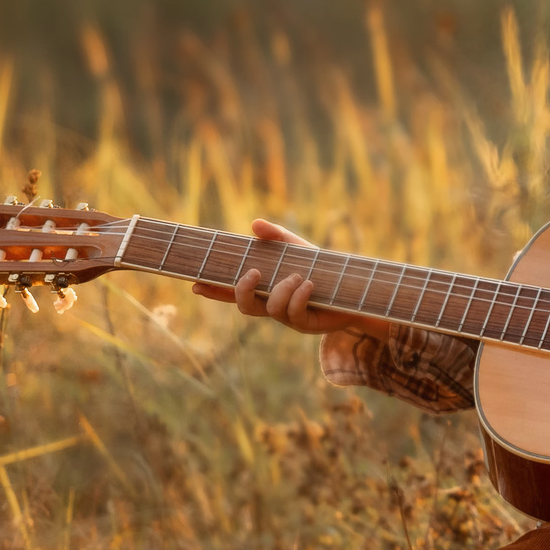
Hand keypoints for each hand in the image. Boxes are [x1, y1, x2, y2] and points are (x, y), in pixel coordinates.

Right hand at [192, 218, 378, 337]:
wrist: (355, 289)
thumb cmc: (322, 268)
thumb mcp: (297, 247)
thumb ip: (276, 236)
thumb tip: (253, 224)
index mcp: (265, 288)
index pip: (233, 292)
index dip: (214, 290)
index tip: (195, 284)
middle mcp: (272, 305)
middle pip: (244, 306)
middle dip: (243, 291)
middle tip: (253, 273)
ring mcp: (288, 317)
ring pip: (270, 309)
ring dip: (281, 290)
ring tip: (298, 276)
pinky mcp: (306, 324)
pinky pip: (294, 314)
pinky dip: (298, 297)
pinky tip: (309, 285)